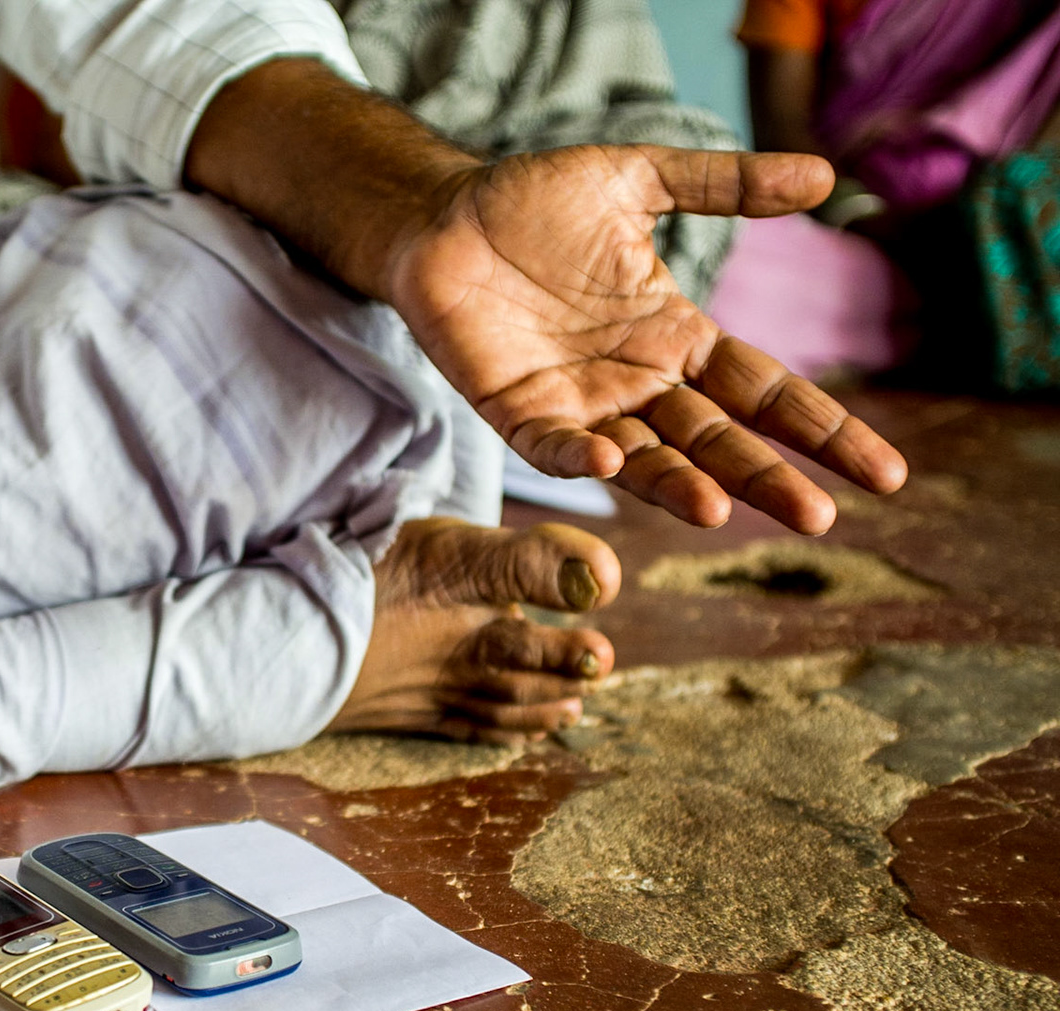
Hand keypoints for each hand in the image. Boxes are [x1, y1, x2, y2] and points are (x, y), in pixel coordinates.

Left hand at [385, 145, 907, 532]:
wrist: (442, 214)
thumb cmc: (533, 201)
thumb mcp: (640, 181)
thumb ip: (724, 186)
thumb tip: (824, 175)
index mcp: (676, 338)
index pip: (765, 392)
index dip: (821, 430)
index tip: (885, 473)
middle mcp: (637, 383)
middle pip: (717, 440)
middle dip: (766, 478)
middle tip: (818, 519)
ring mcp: (579, 403)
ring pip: (644, 458)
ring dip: (680, 486)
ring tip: (722, 510)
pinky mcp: (517, 410)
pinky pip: (553, 445)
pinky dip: (579, 454)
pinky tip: (610, 458)